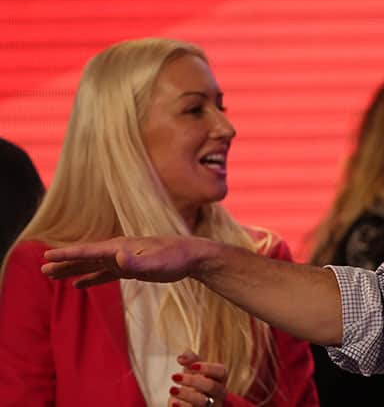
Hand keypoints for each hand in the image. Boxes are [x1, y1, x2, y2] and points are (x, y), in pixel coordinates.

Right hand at [41, 236, 207, 287]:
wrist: (193, 256)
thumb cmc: (176, 259)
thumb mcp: (156, 263)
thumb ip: (136, 262)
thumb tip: (117, 257)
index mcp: (121, 247)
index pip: (88, 250)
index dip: (67, 254)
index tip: (46, 256)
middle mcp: (119, 250)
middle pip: (86, 257)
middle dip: (64, 263)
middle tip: (42, 270)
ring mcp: (124, 258)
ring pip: (92, 264)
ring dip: (73, 270)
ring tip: (52, 276)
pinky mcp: (131, 268)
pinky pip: (104, 273)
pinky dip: (90, 278)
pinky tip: (79, 285)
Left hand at [170, 350, 228, 406]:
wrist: (193, 404)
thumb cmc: (196, 384)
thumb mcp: (195, 371)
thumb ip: (191, 360)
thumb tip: (181, 357)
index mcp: (220, 380)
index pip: (221, 372)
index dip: (208, 368)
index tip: (192, 366)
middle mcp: (218, 394)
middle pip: (212, 386)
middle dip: (193, 380)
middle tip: (174, 376)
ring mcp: (211, 406)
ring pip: (202, 401)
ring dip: (186, 394)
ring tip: (172, 389)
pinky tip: (173, 403)